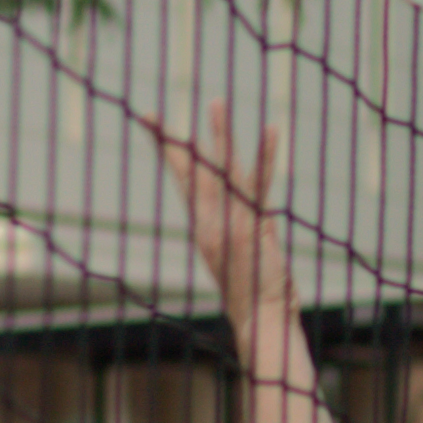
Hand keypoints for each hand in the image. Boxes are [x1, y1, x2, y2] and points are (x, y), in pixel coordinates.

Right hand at [150, 100, 294, 330]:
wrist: (261, 319)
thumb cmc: (251, 290)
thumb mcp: (234, 253)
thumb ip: (231, 225)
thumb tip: (229, 207)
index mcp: (204, 226)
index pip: (182, 179)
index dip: (169, 150)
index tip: (152, 123)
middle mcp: (210, 222)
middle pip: (190, 173)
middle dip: (172, 143)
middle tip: (151, 115)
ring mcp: (231, 223)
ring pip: (223, 171)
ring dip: (221, 135)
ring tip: (216, 103)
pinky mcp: (254, 226)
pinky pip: (260, 184)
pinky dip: (266, 155)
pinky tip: (271, 130)